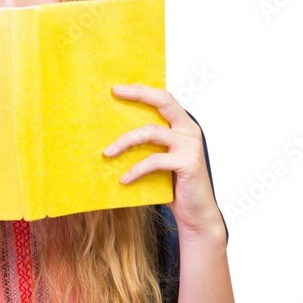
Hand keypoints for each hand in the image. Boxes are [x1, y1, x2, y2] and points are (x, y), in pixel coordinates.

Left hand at [102, 84, 223, 235]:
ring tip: (107, 152)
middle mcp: (190, 131)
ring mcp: (191, 146)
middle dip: (138, 95)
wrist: (195, 214)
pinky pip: (154, 161)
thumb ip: (148, 145)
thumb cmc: (174, 186)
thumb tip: (112, 135)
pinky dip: (136, 170)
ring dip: (125, 141)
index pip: (164, 99)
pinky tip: (124, 179)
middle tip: (115, 93)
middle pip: (164, 103)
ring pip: (152, 132)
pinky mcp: (188, 163)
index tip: (117, 88)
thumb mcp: (160, 160)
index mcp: (183, 126)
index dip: (142, 90)